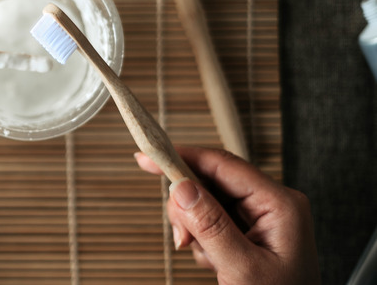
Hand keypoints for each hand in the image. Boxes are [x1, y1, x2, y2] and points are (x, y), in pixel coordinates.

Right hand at [135, 146, 319, 284]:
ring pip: (207, 202)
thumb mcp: (241, 268)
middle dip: (188, 207)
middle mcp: (270, 203)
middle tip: (182, 238)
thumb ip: (211, 226)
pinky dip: (202, 239)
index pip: (222, 164)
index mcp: (279, 203)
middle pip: (211, 181)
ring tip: (207, 259)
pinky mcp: (249, 231)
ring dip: (195, 228)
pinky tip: (213, 261)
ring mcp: (260, 217)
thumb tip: (181, 187)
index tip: (147, 158)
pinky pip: (212, 220)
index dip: (182, 158)